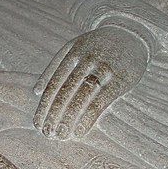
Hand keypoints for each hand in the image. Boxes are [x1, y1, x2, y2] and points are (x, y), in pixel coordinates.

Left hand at [33, 26, 147, 138]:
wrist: (131, 33)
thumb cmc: (98, 46)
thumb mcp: (74, 47)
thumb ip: (54, 66)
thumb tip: (36, 91)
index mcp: (73, 52)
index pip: (54, 82)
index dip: (44, 104)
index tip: (37, 122)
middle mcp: (87, 59)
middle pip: (65, 90)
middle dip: (53, 114)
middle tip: (46, 133)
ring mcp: (104, 68)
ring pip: (81, 96)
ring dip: (68, 117)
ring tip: (60, 135)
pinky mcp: (120, 79)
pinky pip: (101, 101)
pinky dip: (88, 117)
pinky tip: (79, 131)